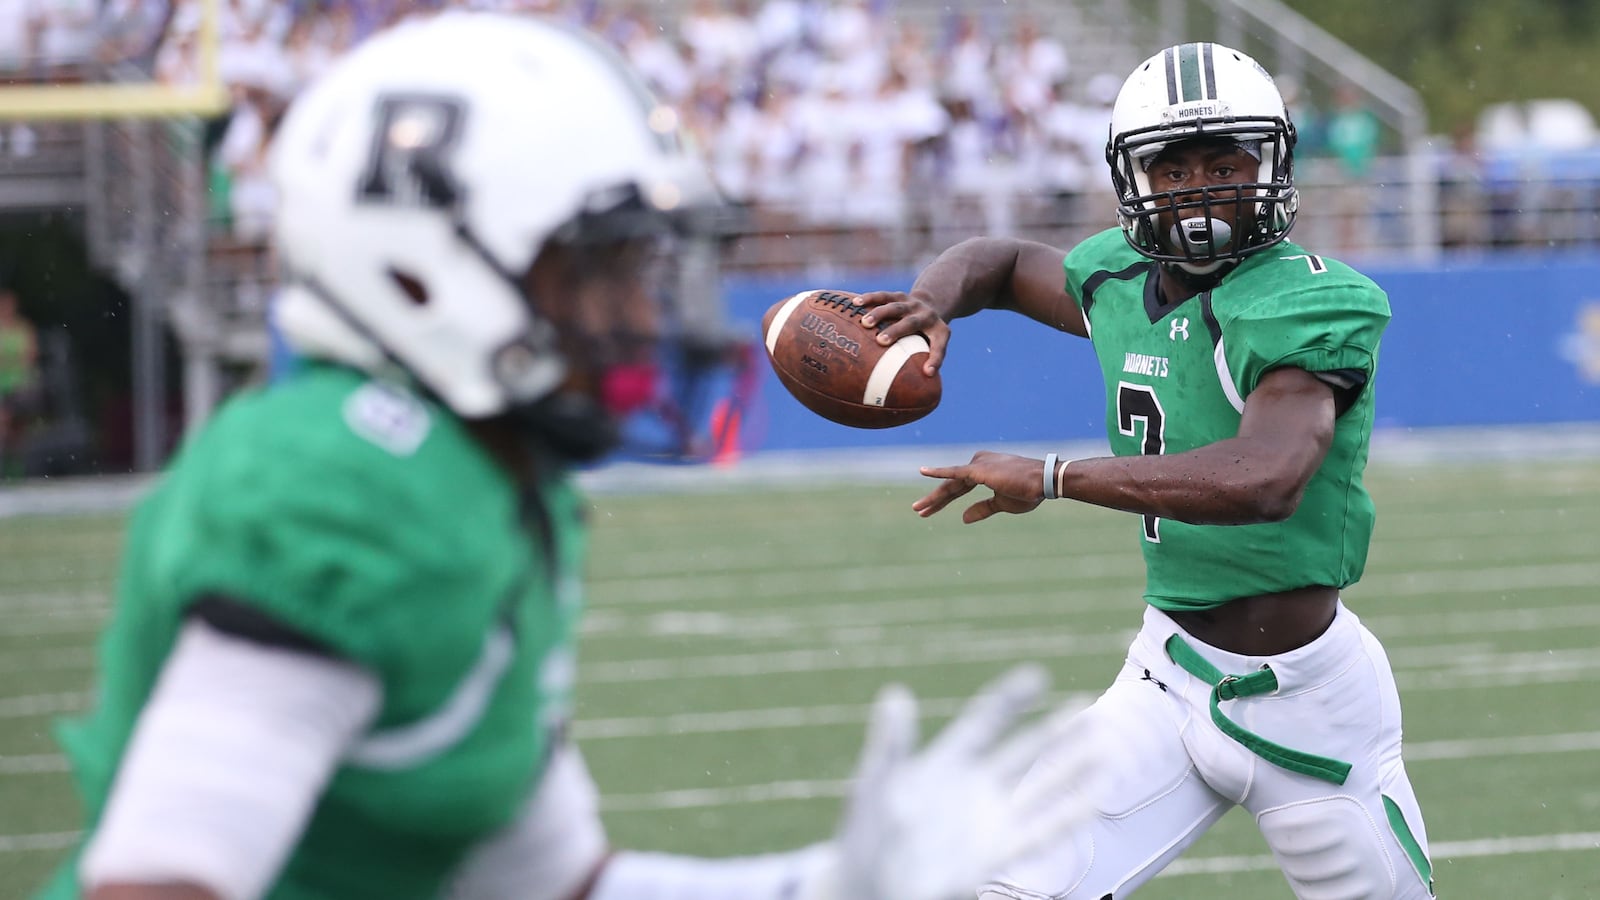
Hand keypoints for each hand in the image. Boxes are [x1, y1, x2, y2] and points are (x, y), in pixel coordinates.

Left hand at [810, 665, 1098, 899]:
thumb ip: (889, 745)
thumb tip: (895, 695)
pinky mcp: (994, 857)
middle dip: (1054, 732)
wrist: (869, 886)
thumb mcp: (874, 786)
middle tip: (1087, 707)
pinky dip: (1064, 817)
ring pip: (1039, 792)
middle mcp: (975, 789)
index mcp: (946, 762)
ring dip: (1070, 772)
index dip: (1010, 699)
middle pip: (1022, 753)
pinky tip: (1091, 800)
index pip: (984, 722)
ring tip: (1104, 750)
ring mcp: (988, 822)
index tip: (1038, 676)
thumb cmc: (866, 835)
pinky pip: (1036, 835)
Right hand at [854, 290, 949, 376]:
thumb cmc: (928, 336)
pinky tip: (854, 303)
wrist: (932, 304)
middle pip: (912, 322)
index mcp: (939, 332)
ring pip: (896, 305)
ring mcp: (912, 303)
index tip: (928, 372)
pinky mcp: (899, 295)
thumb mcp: (933, 348)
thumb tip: (913, 394)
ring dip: (880, 313)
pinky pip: (883, 295)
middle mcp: (926, 315)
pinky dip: (869, 298)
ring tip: (864, 322)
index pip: (939, 347)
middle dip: (896, 331)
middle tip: (881, 340)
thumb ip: (925, 365)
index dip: (935, 359)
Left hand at [913, 451, 1049, 522]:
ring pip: (950, 484)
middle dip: (935, 500)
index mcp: (983, 471)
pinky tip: (923, 472)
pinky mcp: (978, 470)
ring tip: (918, 509)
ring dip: (934, 498)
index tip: (929, 510)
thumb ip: (982, 509)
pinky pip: (954, 473)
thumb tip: (963, 518)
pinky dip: (939, 472)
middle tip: (917, 510)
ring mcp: (977, 465)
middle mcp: (978, 464)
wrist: (1044, 482)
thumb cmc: (1028, 491)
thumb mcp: (1002, 503)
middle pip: (951, 486)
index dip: (945, 500)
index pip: (958, 487)